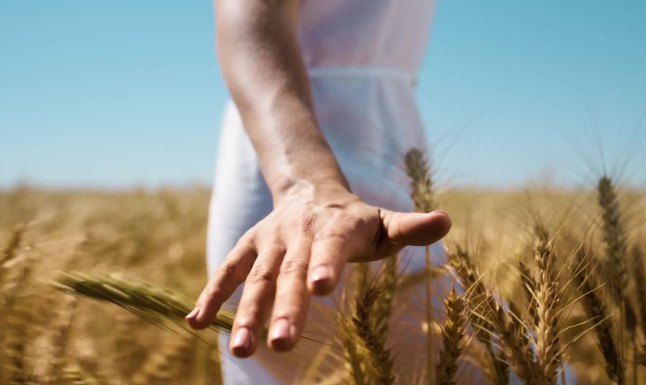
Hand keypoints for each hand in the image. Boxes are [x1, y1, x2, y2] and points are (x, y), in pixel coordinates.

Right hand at [186, 180, 450, 356]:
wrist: (312, 193)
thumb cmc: (356, 221)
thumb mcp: (384, 221)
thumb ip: (409, 227)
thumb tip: (446, 222)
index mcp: (335, 228)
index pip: (331, 248)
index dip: (326, 265)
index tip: (321, 287)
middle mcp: (298, 234)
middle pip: (290, 273)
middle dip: (286, 308)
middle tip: (282, 345)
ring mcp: (270, 242)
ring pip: (256, 278)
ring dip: (246, 313)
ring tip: (242, 349)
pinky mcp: (250, 248)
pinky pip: (228, 271)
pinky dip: (213, 295)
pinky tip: (199, 324)